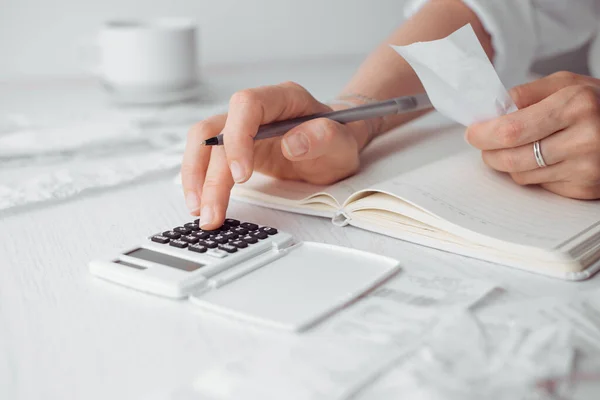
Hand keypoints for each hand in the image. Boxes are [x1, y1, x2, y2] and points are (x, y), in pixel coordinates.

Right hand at [181, 82, 367, 228]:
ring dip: (196, 179)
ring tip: (201, 213)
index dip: (238, 137)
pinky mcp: (234, 148)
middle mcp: (257, 109)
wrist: (332, 146)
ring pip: (204, 144)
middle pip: (217, 131)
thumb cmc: (336, 141)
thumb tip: (292, 143)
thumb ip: (324, 138)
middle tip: (212, 212)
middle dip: (210, 175)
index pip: (247, 105)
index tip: (241, 175)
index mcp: (283, 98)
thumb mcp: (341, 144)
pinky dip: (201, 181)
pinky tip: (203, 203)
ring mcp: (242, 128)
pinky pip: (208, 159)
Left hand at [465, 72, 599, 199]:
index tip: (473, 132)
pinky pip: (540, 185)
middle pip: (511, 158)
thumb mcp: (567, 84)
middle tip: (484, 144)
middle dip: (489, 152)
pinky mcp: (585, 189)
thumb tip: (492, 110)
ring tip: (519, 147)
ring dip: (509, 163)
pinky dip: (534, 173)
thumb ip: (527, 94)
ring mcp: (586, 168)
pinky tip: (546, 158)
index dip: (484, 134)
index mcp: (576, 105)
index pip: (511, 130)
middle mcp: (584, 138)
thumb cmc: (598, 103)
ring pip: (521, 175)